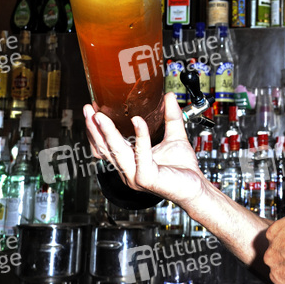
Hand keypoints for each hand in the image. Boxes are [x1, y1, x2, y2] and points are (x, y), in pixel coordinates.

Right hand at [83, 93, 206, 205]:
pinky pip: (141, 154)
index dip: (96, 131)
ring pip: (117, 152)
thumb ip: (171, 116)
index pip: (106, 148)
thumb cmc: (183, 168)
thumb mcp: (175, 136)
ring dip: (108, 132)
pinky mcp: (147, 179)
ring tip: (101, 116)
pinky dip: (140, 137)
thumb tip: (169, 96)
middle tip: (88, 110)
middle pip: (105, 149)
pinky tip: (139, 121)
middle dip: (94, 129)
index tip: (91, 111)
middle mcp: (129, 171)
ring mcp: (135, 177)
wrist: (196, 187)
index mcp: (130, 162)